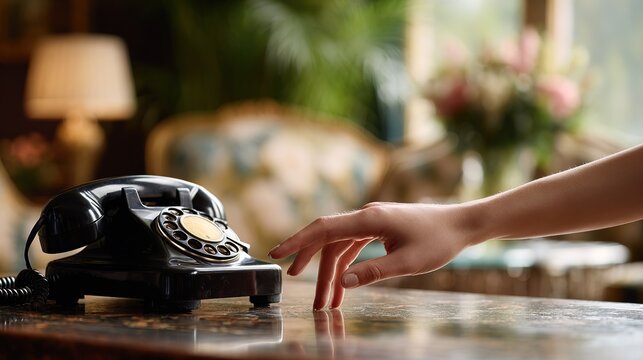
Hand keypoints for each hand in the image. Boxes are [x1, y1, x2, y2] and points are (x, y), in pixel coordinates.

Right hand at [269, 202, 477, 308]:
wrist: (461, 224)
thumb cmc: (439, 240)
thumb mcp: (408, 262)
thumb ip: (374, 272)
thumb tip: (342, 281)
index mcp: (369, 219)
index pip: (323, 228)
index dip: (297, 242)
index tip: (277, 254)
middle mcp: (366, 216)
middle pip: (327, 239)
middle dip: (312, 264)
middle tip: (294, 284)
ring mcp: (372, 221)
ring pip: (340, 246)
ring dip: (331, 272)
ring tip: (326, 302)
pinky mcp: (378, 228)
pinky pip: (353, 247)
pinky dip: (346, 266)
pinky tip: (343, 286)